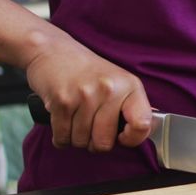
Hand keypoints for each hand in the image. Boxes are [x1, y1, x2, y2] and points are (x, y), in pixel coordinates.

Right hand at [24, 35, 152, 151]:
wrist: (53, 51)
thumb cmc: (87, 72)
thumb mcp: (118, 82)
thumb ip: (131, 107)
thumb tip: (143, 132)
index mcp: (130, 86)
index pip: (142, 124)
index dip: (133, 139)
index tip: (122, 138)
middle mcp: (110, 90)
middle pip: (104, 142)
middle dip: (95, 143)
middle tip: (91, 129)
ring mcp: (85, 96)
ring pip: (81, 142)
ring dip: (76, 138)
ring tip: (76, 119)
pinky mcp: (62, 101)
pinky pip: (62, 138)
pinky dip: (61, 137)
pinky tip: (64, 121)